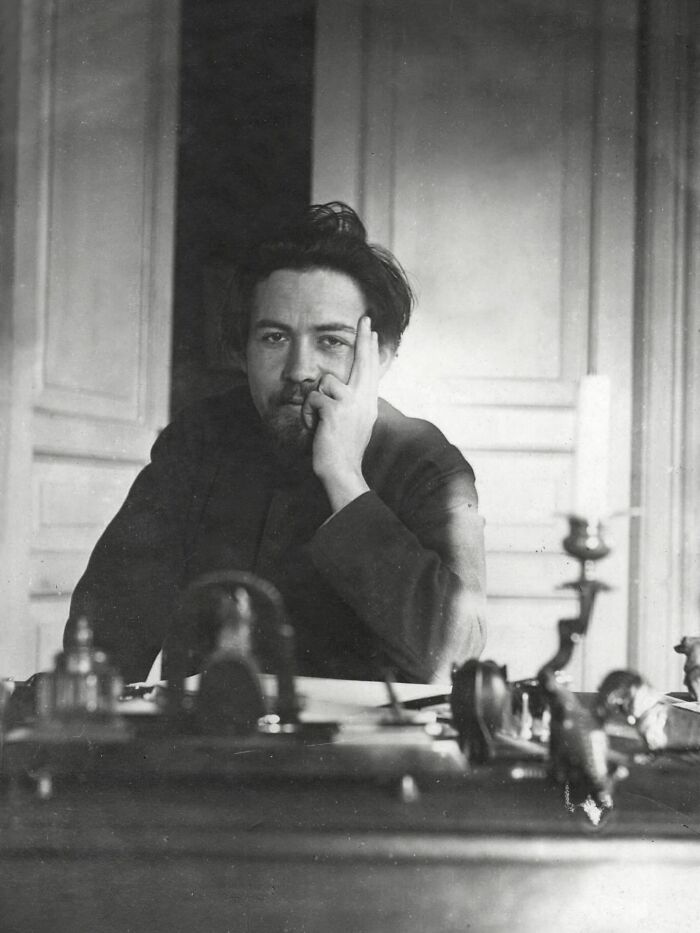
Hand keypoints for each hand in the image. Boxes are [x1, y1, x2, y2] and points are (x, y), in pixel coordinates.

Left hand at [302, 316, 378, 510]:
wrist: (342, 471)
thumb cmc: (343, 452)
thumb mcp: (355, 425)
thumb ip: (353, 406)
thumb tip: (339, 390)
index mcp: (369, 404)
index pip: (370, 371)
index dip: (370, 351)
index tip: (372, 333)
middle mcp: (364, 401)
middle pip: (363, 362)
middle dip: (363, 338)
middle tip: (365, 319)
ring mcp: (351, 403)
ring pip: (325, 382)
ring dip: (315, 402)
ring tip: (319, 421)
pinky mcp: (335, 409)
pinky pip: (313, 398)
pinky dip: (308, 414)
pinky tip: (315, 428)